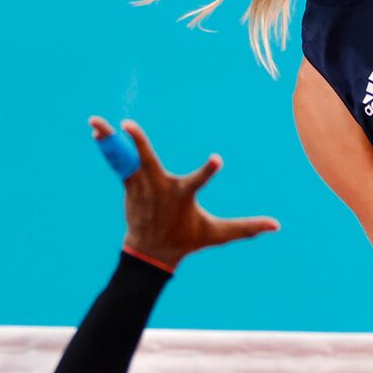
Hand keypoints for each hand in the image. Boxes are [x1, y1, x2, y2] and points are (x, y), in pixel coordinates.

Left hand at [90, 118, 278, 268]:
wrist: (151, 252)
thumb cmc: (187, 238)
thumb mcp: (216, 234)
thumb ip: (245, 227)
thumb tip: (277, 226)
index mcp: (183, 196)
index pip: (199, 180)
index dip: (208, 170)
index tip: (217, 158)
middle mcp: (159, 188)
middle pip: (149, 161)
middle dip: (139, 144)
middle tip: (128, 125)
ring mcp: (141, 185)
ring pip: (126, 158)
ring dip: (112, 139)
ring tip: (95, 121)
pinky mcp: (130, 184)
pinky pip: (118, 162)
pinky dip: (108, 146)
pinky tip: (96, 129)